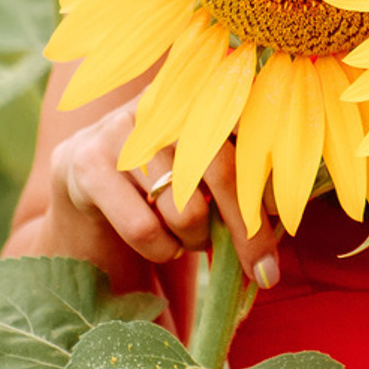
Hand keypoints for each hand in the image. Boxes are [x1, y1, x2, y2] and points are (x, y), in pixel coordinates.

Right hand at [25, 106, 282, 293]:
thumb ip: (245, 188)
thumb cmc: (163, 183)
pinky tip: (158, 243)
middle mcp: (164, 103)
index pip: (251, 136)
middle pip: (222, 171)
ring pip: (184, 208)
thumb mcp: (208, 175)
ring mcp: (122, 129)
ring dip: (195, 240)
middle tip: (262, 273)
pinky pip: (143, 227)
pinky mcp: (88, 163)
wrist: (83, 184)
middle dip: (247, 232)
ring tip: (189, 239)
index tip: (285, 224)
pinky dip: (160, 250)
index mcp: (202, 95)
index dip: (272, 184)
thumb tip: (280, 236)